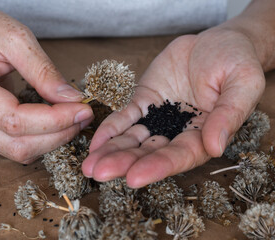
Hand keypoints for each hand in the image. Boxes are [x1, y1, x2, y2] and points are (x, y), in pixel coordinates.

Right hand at [0, 3, 92, 162]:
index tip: (82, 108)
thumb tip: (72, 99)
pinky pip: (16, 148)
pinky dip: (42, 140)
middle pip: (18, 144)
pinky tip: (57, 124)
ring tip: (74, 119)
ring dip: (52, 141)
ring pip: (18, 152)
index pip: (15, 120)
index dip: (54, 120)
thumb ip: (43, 71)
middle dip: (58, 134)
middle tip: (84, 115)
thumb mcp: (16, 38)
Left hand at [82, 28, 264, 186]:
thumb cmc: (236, 61)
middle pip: (149, 152)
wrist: (217, 42)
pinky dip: (111, 128)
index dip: (157, 167)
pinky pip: (125, 116)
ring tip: (89, 165)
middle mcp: (177, 131)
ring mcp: (158, 117)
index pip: (179, 156)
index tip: (134, 178)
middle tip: (98, 173)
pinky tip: (96, 141)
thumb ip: (229, 114)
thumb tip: (216, 146)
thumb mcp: (243, 84)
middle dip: (123, 163)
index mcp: (203, 134)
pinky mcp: (144, 100)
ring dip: (111, 151)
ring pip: (133, 138)